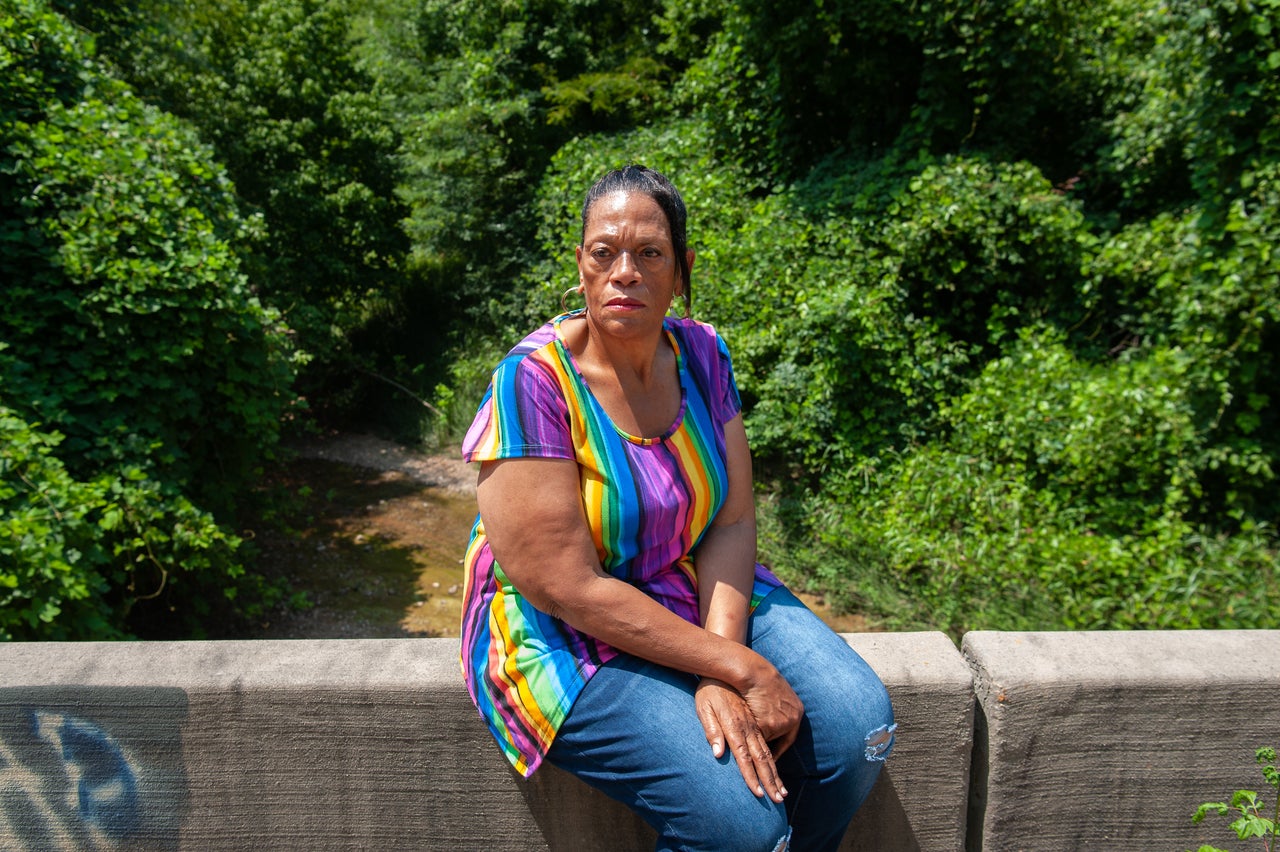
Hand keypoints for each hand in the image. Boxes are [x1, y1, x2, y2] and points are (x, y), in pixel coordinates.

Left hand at [694, 677, 800, 802]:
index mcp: (736, 727)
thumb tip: (716, 753)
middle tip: (779, 800)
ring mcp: (760, 722)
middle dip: (771, 781)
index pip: (744, 759)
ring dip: (776, 773)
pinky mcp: (764, 717)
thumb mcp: (704, 706)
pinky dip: (777, 756)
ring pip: (771, 752)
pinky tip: (777, 766)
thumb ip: (710, 729)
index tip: (758, 795)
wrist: (732, 664)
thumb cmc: (712, 688)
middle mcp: (751, 727)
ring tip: (783, 791)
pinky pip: (774, 740)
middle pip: (763, 759)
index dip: (751, 778)